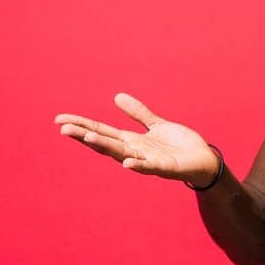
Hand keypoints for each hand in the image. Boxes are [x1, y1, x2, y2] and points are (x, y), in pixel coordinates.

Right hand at [53, 92, 218, 184]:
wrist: (204, 161)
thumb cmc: (180, 145)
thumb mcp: (157, 124)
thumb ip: (138, 113)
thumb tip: (117, 97)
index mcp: (132, 141)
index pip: (101, 131)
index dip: (81, 125)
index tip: (60, 120)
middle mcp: (135, 152)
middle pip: (105, 142)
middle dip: (84, 135)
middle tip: (63, 128)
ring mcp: (148, 161)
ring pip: (122, 154)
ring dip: (104, 146)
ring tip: (86, 138)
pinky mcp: (165, 168)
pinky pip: (149, 167)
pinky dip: (138, 166)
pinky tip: (126, 163)